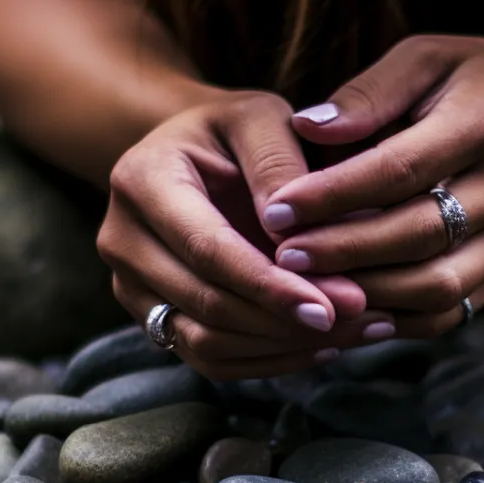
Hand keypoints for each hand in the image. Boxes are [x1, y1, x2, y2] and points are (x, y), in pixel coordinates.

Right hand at [98, 89, 397, 378]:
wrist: (200, 158)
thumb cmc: (238, 133)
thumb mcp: (261, 119)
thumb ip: (278, 164)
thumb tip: (296, 238)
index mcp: (142, 181)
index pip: (208, 250)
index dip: (270, 285)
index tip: (333, 306)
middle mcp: (123, 240)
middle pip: (207, 305)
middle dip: (286, 321)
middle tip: (360, 320)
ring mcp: (132, 288)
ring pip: (207, 344)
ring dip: (284, 348)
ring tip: (355, 335)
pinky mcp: (155, 320)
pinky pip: (212, 362)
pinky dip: (270, 363)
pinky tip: (323, 348)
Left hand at [261, 36, 483, 337]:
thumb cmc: (480, 83)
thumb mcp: (429, 59)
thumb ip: (368, 93)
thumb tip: (304, 129)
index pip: (400, 168)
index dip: (334, 195)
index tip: (277, 210)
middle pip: (418, 235)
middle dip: (343, 252)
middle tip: (282, 258)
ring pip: (437, 287)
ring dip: (367, 295)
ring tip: (308, 288)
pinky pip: (449, 314)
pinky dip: (397, 321)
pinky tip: (351, 311)